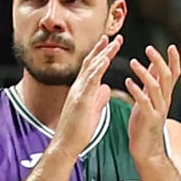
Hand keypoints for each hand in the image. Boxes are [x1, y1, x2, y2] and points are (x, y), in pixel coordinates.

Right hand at [53, 28, 127, 151]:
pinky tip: (105, 59)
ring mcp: (78, 92)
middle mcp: (79, 88)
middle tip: (114, 36)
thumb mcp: (92, 111)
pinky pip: (90, 81)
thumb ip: (99, 98)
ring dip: (103, 54)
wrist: (66, 144)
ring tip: (113, 42)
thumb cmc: (78, 131)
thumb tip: (106, 88)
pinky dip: (98, 68)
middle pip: (91, 63)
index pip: (92, 68)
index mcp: (82, 90)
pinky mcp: (80, 100)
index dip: (101, 54)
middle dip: (103, 48)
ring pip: (92, 68)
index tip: (111, 43)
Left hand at [120, 43, 180, 156]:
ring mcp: (158, 110)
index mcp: (164, 96)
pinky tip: (127, 82)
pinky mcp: (148, 119)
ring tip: (133, 62)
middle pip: (166, 77)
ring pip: (156, 88)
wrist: (146, 151)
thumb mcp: (149, 101)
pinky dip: (136, 91)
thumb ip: (152, 84)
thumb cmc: (144, 125)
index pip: (174, 75)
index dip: (174, 61)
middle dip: (159, 61)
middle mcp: (164, 101)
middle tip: (149, 48)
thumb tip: (154, 66)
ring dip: (145, 73)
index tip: (171, 46)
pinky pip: (144, 103)